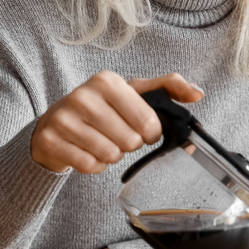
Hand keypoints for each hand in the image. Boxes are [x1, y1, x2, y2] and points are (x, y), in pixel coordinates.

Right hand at [31, 71, 203, 173]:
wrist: (54, 124)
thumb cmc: (102, 108)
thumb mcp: (134, 92)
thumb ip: (168, 88)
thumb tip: (198, 93)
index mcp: (107, 81)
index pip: (148, 121)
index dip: (151, 132)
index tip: (142, 129)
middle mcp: (83, 96)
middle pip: (130, 141)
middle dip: (129, 144)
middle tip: (117, 135)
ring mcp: (63, 119)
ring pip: (110, 155)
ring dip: (112, 155)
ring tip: (101, 141)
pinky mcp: (50, 141)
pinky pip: (90, 166)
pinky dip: (94, 165)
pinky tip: (87, 151)